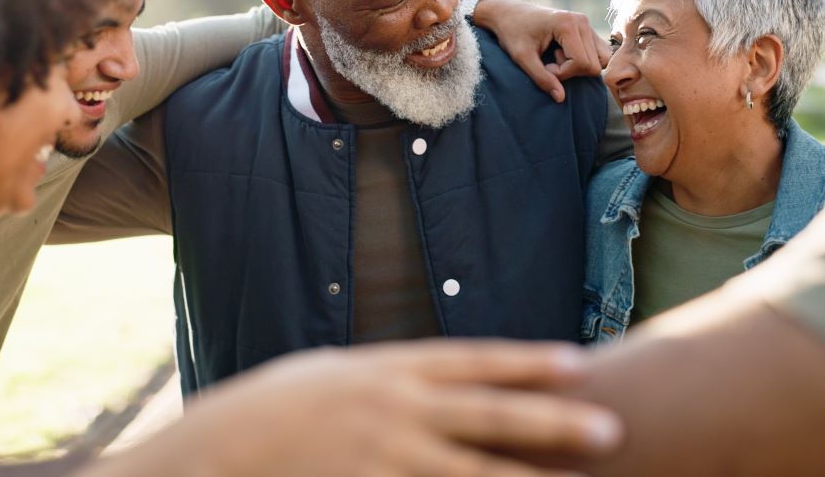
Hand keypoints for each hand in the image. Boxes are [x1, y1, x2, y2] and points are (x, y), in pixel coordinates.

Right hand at [157, 340, 621, 476]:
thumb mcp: (331, 375)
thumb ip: (387, 377)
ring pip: (473, 474)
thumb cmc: (270, 409)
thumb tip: (434, 379)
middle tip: (612, 429)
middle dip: (552, 422)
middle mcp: (394, 410)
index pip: (471, 359)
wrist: (212, 454)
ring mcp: (383, 459)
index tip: (577, 362)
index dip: (526, 361)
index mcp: (386, 368)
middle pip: (488, 416)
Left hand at [473, 0, 610, 102]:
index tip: (544, 68)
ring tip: (556, 57)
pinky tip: (561, 54)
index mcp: (568, 24)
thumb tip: (561, 99)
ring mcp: (586, 24)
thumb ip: (541, 78)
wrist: (508, 14)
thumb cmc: (512, 33)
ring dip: (579, 66)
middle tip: (549, 64)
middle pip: (594, 64)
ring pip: (600, 60)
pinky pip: (597, 53)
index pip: (582, 63)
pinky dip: (582, 60)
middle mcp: (582, 21)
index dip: (563, 74)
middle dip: (571, 71)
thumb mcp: (522, 58)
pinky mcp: (586, 28)